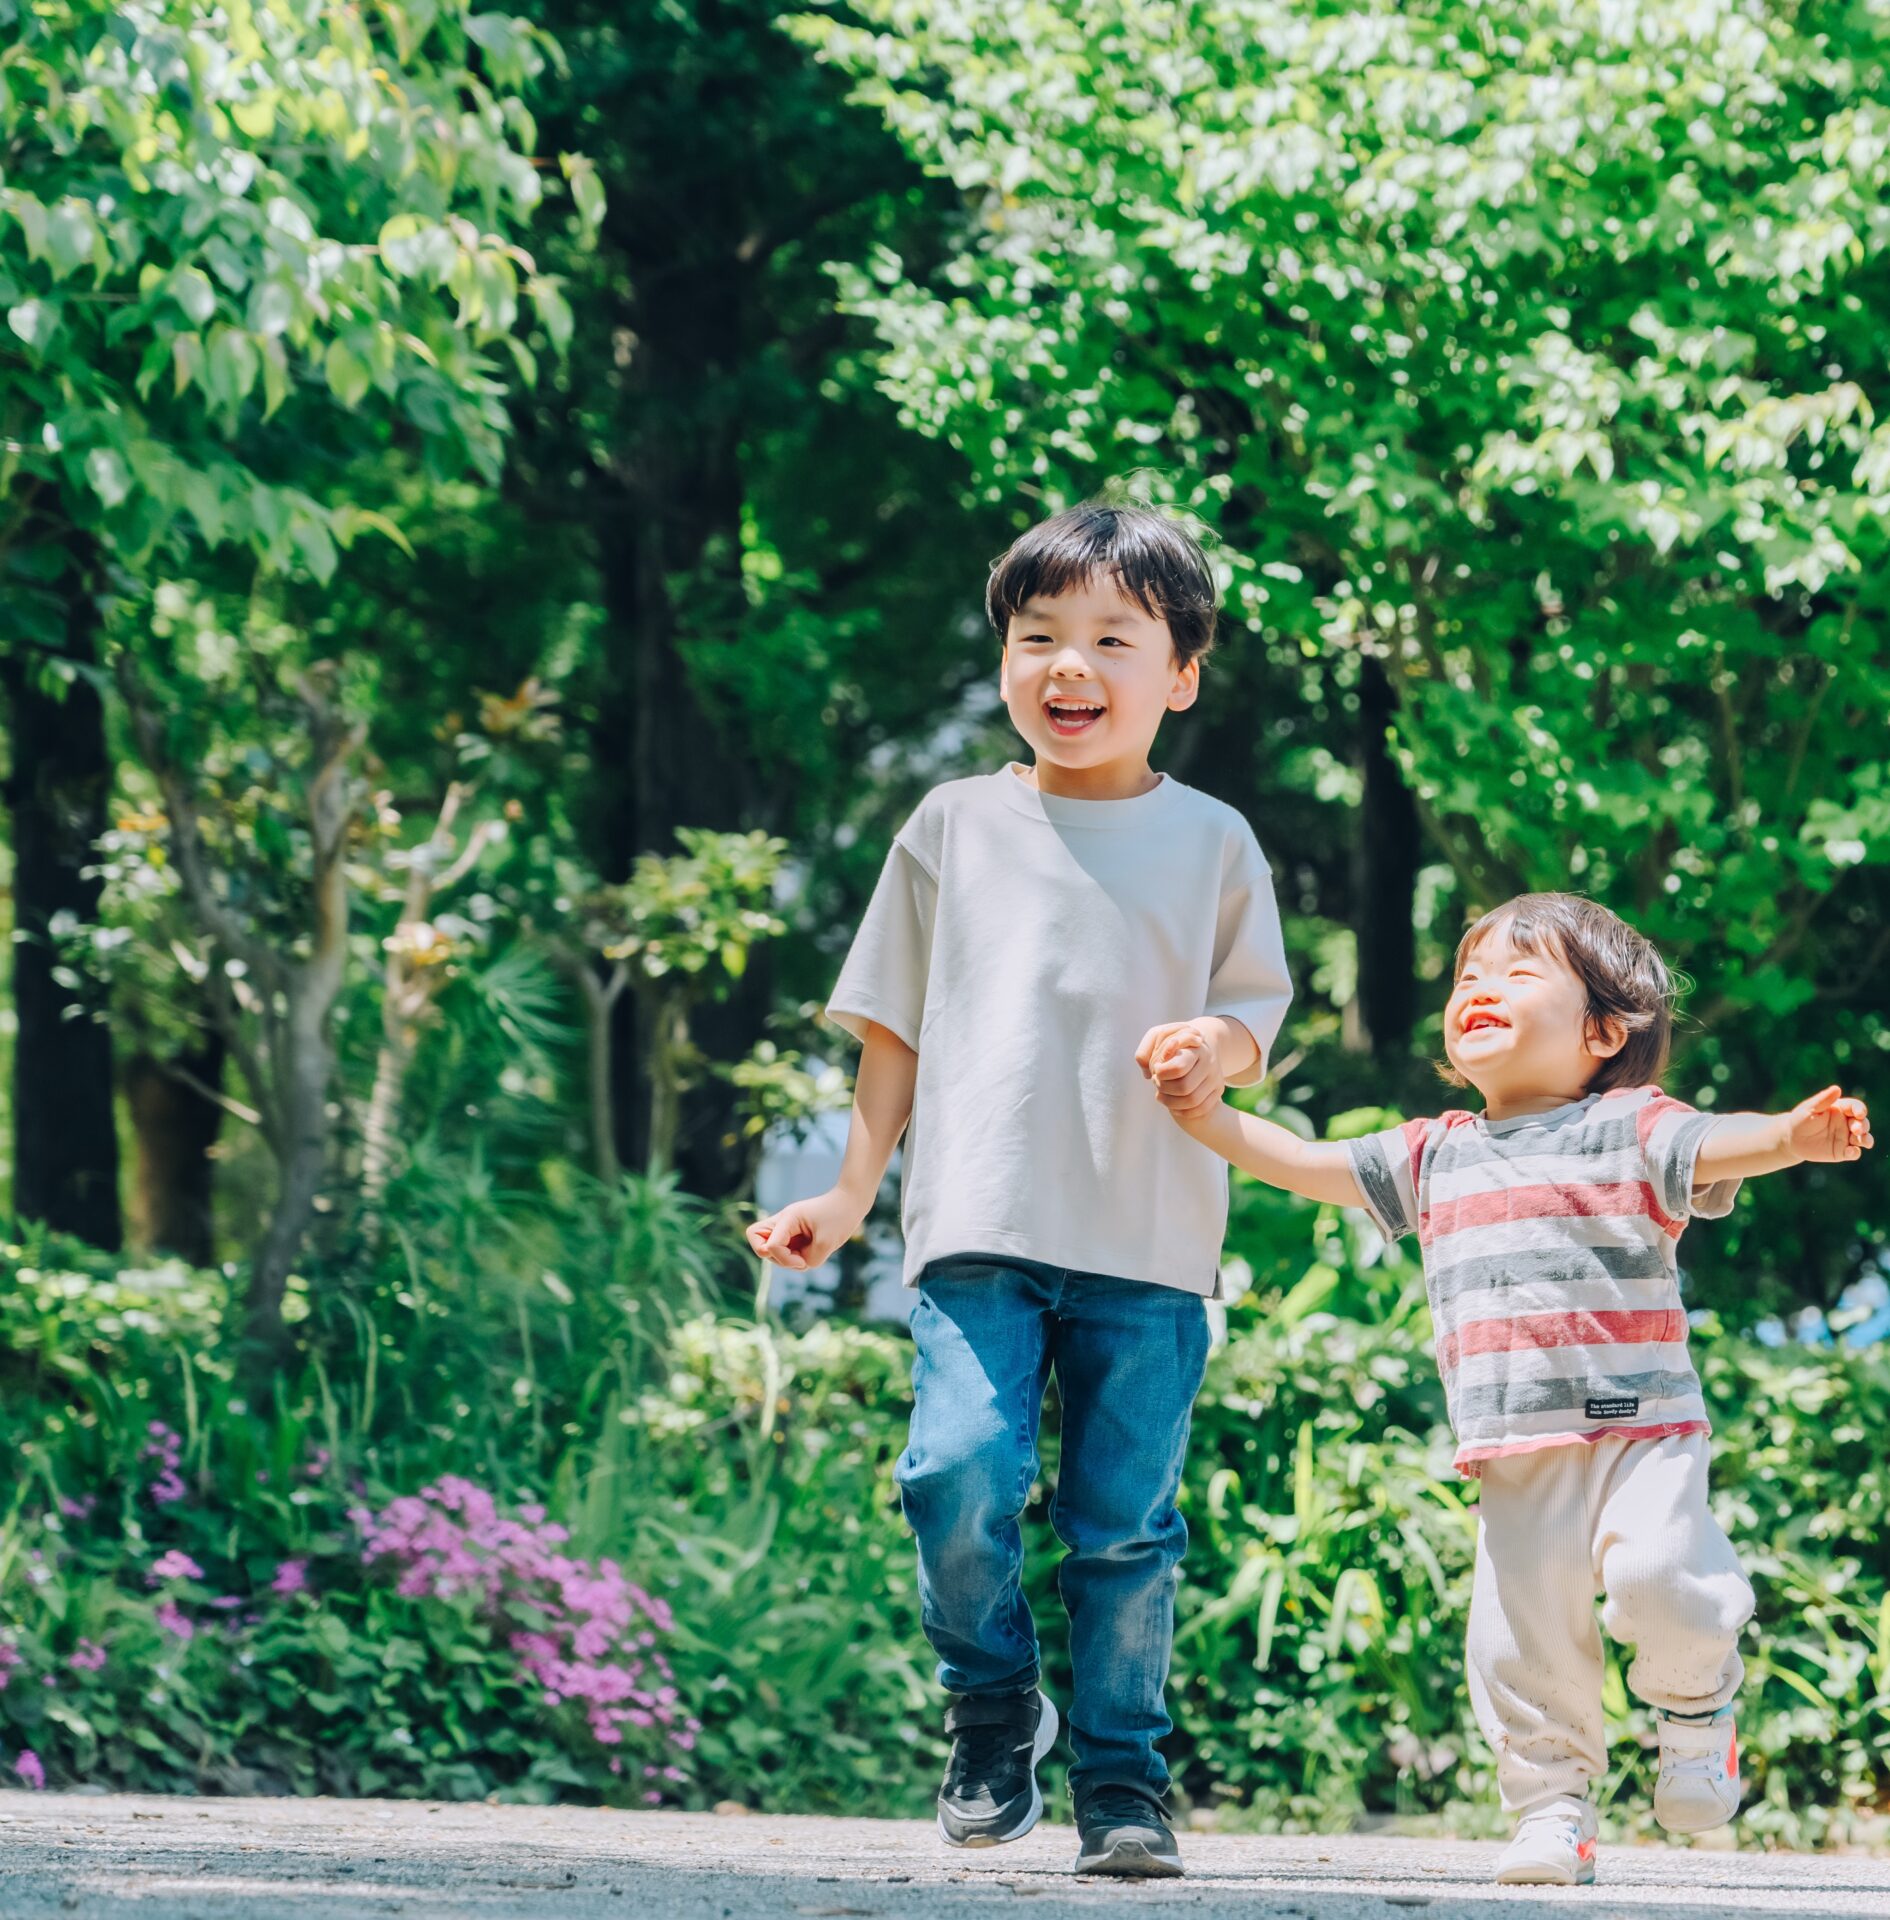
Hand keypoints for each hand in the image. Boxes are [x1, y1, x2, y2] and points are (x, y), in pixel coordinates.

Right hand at [744, 1189, 865, 1270]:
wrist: (850, 1202)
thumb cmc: (840, 1216)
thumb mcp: (827, 1243)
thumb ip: (809, 1260)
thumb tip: (799, 1264)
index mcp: (788, 1218)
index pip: (770, 1245)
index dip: (784, 1259)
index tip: (803, 1261)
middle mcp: (783, 1222)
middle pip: (757, 1242)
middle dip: (774, 1257)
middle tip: (797, 1258)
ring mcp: (786, 1229)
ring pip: (771, 1252)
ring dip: (787, 1260)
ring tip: (811, 1254)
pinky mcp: (793, 1236)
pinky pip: (784, 1253)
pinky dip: (795, 1259)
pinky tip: (813, 1252)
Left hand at [1136, 1020, 1225, 1123]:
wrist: (1200, 1046)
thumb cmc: (1173, 1042)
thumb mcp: (1158, 1036)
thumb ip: (1147, 1049)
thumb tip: (1152, 1069)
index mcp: (1196, 1048)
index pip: (1178, 1068)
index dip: (1162, 1073)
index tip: (1156, 1068)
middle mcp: (1209, 1063)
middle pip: (1184, 1087)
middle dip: (1164, 1088)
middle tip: (1156, 1081)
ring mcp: (1216, 1079)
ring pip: (1192, 1101)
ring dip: (1170, 1102)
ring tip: (1160, 1094)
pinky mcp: (1218, 1091)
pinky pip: (1201, 1109)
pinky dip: (1183, 1111)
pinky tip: (1172, 1105)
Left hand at [1782, 1086, 1873, 1163]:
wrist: (1792, 1139)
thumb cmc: (1800, 1120)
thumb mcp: (1809, 1108)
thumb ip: (1823, 1100)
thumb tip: (1837, 1088)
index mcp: (1840, 1109)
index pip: (1856, 1107)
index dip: (1860, 1110)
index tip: (1859, 1114)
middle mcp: (1846, 1123)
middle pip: (1863, 1123)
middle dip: (1863, 1126)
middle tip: (1856, 1129)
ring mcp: (1846, 1138)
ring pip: (1863, 1138)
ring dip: (1866, 1139)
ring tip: (1864, 1141)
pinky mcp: (1842, 1151)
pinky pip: (1854, 1153)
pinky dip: (1855, 1153)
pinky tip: (1851, 1152)